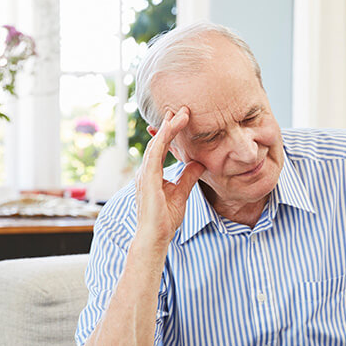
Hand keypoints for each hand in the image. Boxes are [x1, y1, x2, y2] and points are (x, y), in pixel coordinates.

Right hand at [134, 107, 204, 245]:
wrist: (156, 236)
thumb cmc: (165, 219)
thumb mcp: (182, 192)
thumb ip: (188, 176)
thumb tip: (199, 163)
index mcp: (153, 173)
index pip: (162, 147)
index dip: (172, 132)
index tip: (182, 118)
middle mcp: (147, 171)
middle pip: (158, 141)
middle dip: (170, 124)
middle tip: (183, 108)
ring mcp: (145, 174)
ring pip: (156, 144)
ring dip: (169, 128)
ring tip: (181, 114)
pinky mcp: (148, 179)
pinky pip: (155, 154)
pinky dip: (163, 140)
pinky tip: (171, 129)